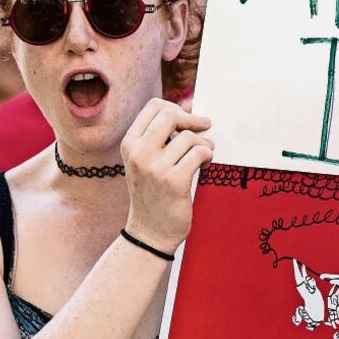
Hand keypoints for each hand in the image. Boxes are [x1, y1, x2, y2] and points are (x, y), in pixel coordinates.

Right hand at [121, 98, 212, 254]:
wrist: (150, 231)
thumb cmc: (153, 192)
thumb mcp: (144, 161)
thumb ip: (159, 137)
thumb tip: (188, 110)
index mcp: (130, 143)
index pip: (154, 106)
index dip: (176, 107)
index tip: (187, 119)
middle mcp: (138, 153)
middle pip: (170, 115)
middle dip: (193, 119)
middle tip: (205, 126)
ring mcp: (155, 167)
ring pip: (189, 137)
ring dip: (204, 144)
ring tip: (203, 155)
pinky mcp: (173, 181)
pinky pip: (199, 153)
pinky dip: (208, 156)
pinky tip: (205, 164)